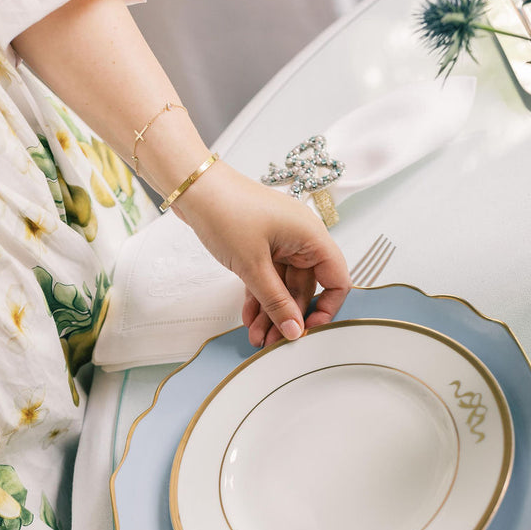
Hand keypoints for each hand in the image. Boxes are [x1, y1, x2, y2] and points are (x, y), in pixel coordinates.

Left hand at [174, 163, 350, 347]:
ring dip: (271, 312)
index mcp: (311, 236)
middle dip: (289, 316)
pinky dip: (260, 297)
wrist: (194, 187)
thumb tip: (293, 329)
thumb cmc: (226, 210)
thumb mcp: (252, 265)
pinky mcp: (261, 245)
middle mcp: (300, 239)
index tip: (308, 329)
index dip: (327, 308)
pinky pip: (267, 278)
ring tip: (258, 337)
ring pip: (284, 287)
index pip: (336, 279)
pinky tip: (250, 318)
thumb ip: (275, 301)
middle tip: (274, 342)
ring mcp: (281, 242)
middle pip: (306, 288)